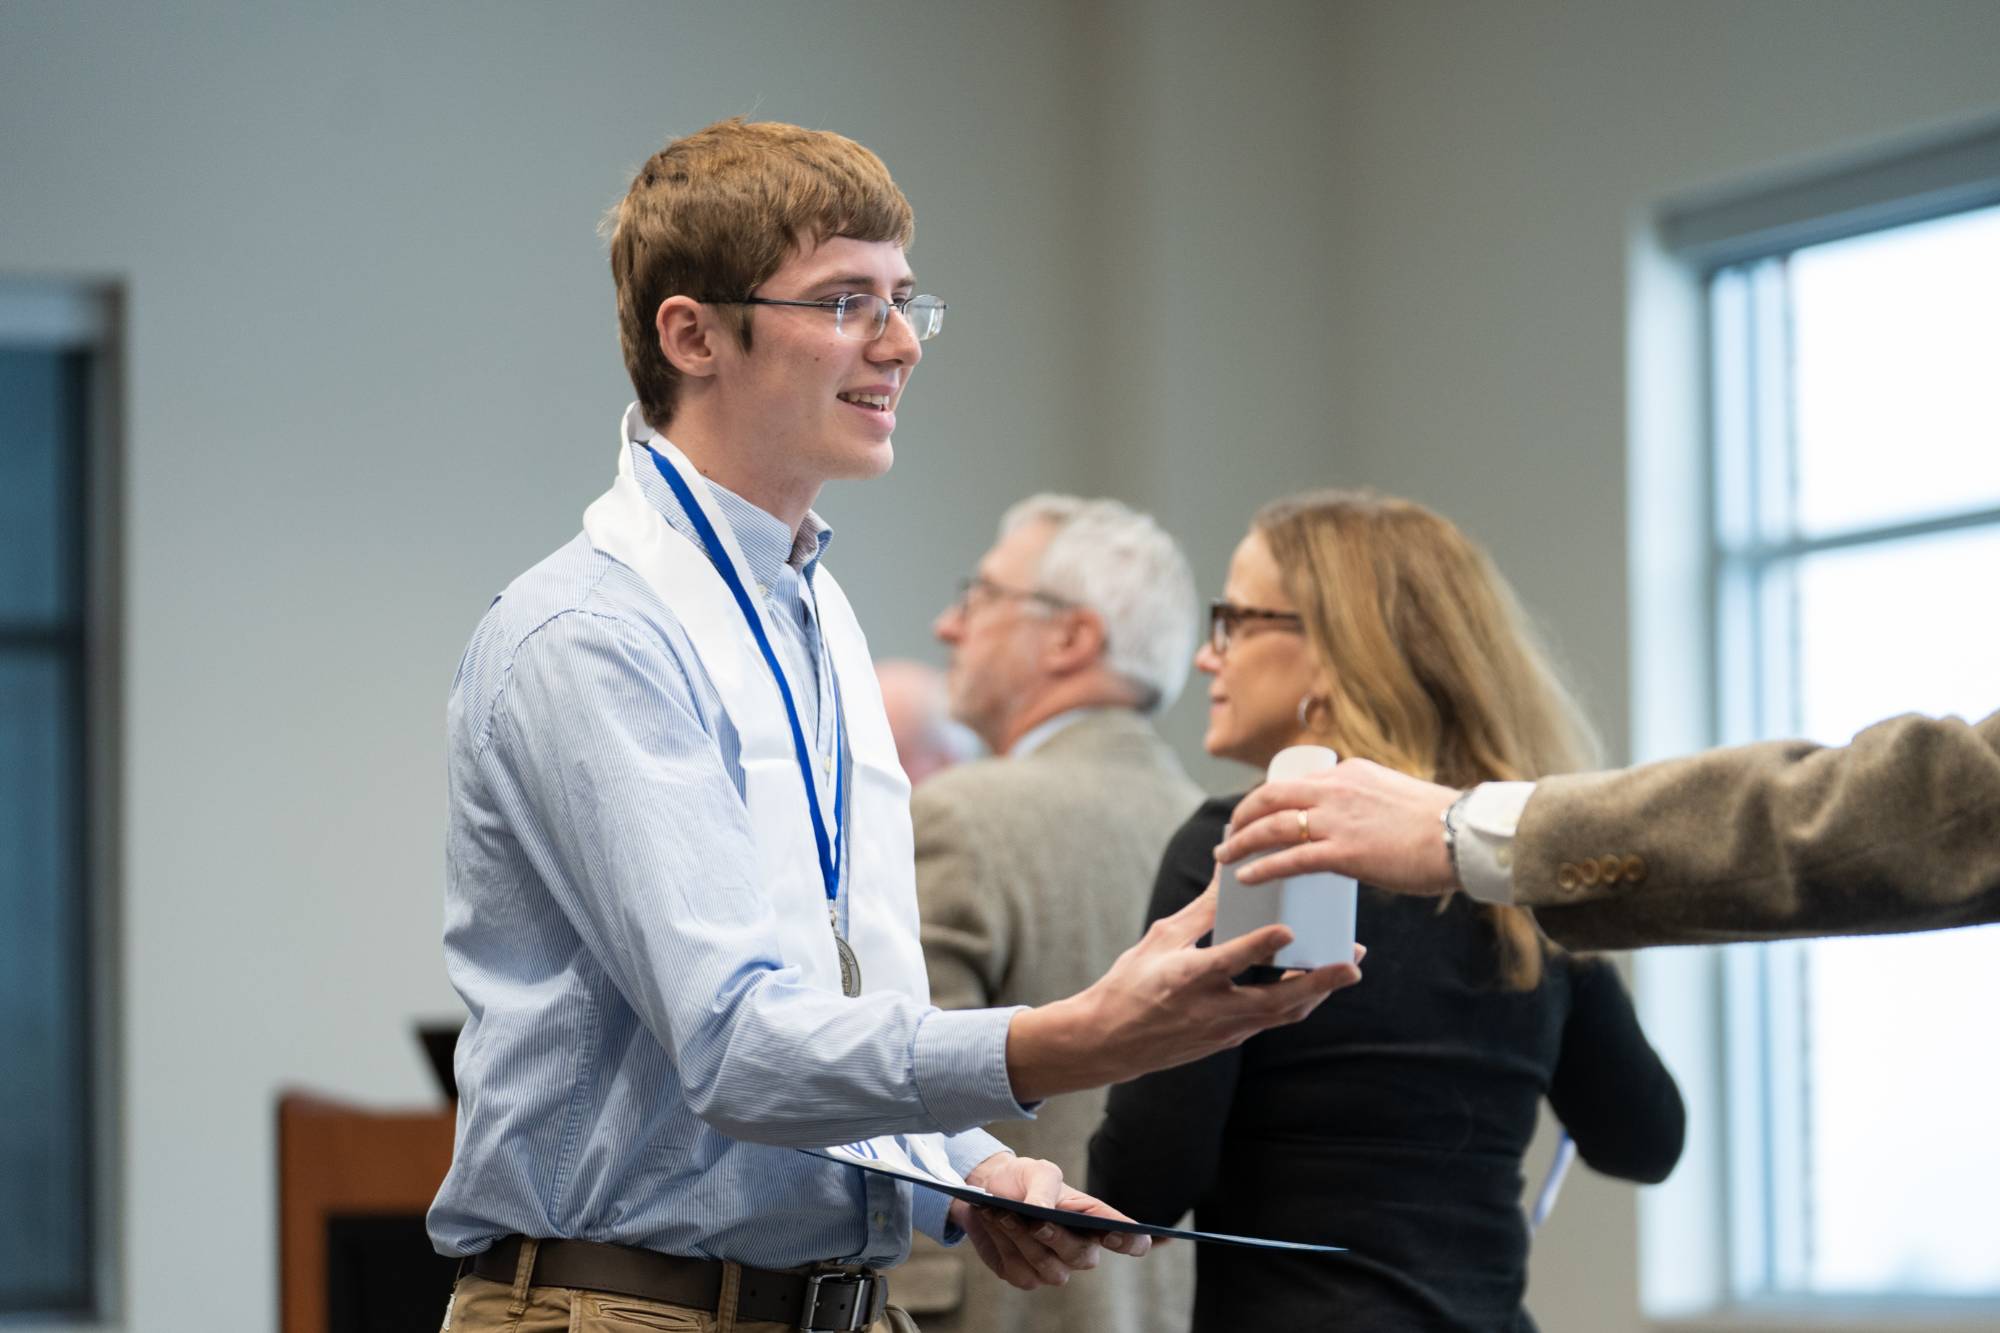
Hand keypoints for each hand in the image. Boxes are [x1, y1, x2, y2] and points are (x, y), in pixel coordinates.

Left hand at [947, 1153, 1150, 1290]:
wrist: (986, 1192)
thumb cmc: (1024, 1180)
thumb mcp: (1037, 1171)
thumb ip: (1043, 1187)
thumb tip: (1041, 1212)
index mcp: (1094, 1219)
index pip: (1129, 1239)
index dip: (1129, 1241)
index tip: (1113, 1235)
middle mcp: (1079, 1248)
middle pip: (1082, 1257)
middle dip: (1057, 1238)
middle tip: (1035, 1221)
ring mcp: (1054, 1266)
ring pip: (1050, 1269)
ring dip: (1023, 1240)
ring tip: (1001, 1213)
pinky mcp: (1025, 1276)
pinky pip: (1020, 1272)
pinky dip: (1004, 1245)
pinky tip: (995, 1222)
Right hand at [1005, 881, 1362, 1099]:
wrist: (1110, 1042)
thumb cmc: (1130, 984)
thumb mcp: (1160, 941)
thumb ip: (1201, 913)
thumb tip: (1230, 876)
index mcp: (1186, 978)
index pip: (1230, 961)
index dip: (1260, 945)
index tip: (1290, 928)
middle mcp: (1210, 1009)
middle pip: (1276, 1000)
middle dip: (1319, 983)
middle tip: (1354, 964)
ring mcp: (1223, 1030)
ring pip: (1282, 1014)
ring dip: (1317, 993)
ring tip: (1347, 969)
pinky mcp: (1228, 1039)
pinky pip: (1271, 1019)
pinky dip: (1296, 1000)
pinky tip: (1314, 983)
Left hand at [1215, 758, 1459, 894]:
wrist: (1465, 836)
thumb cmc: (1440, 825)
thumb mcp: (1396, 797)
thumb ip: (1369, 805)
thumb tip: (1359, 824)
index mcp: (1349, 773)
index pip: (1296, 781)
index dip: (1269, 799)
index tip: (1257, 813)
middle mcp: (1336, 789)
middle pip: (1271, 796)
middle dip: (1243, 815)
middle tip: (1229, 834)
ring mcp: (1338, 820)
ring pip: (1272, 826)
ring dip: (1242, 842)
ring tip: (1224, 858)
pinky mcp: (1344, 852)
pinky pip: (1290, 859)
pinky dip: (1262, 867)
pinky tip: (1246, 877)